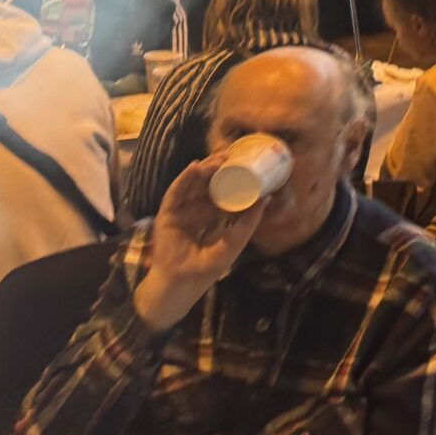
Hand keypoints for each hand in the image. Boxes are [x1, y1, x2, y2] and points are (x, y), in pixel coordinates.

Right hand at [134, 155, 264, 331]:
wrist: (183, 283)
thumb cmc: (207, 267)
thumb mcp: (234, 242)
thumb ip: (249, 222)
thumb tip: (268, 197)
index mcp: (214, 214)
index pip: (224, 188)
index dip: (233, 173)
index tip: (244, 158)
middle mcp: (198, 208)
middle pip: (208, 181)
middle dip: (218, 166)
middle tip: (231, 151)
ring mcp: (182, 210)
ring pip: (193, 184)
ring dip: (204, 169)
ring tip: (217, 158)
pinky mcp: (168, 214)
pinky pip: (175, 193)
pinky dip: (183, 180)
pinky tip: (193, 168)